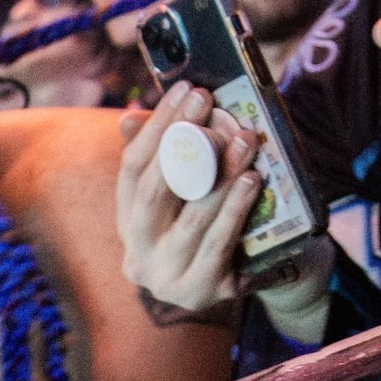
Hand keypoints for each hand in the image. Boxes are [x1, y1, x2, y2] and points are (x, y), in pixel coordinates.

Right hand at [117, 81, 260, 324]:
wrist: (242, 280)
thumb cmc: (209, 225)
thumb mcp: (184, 195)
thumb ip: (163, 158)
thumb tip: (128, 117)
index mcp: (128, 223)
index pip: (131, 169)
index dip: (155, 126)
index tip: (184, 89)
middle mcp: (137, 253)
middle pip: (153, 193)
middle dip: (182, 141)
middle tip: (209, 101)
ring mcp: (167, 278)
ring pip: (191, 219)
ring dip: (220, 175)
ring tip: (244, 140)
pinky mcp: (200, 291)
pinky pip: (219, 244)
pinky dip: (236, 209)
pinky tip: (251, 180)